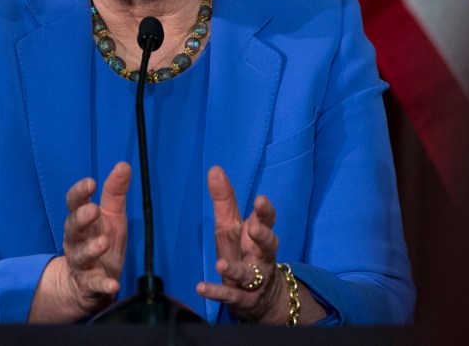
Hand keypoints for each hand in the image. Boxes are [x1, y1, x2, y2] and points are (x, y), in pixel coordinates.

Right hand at [28, 162, 130, 321]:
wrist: (85, 283)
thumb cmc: (100, 240)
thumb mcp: (111, 215)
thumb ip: (115, 192)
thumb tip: (124, 164)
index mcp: (80, 221)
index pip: (73, 203)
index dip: (80, 192)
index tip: (91, 183)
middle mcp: (76, 241)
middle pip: (72, 227)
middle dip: (81, 218)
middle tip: (93, 210)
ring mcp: (81, 263)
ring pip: (81, 255)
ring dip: (92, 248)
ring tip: (104, 241)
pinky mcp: (89, 284)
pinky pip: (94, 285)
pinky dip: (103, 284)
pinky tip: (113, 284)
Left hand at [195, 165, 289, 323]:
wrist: (264, 298)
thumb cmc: (244, 252)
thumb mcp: (233, 226)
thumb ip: (225, 200)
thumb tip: (215, 169)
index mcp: (257, 236)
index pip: (267, 221)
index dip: (265, 211)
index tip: (261, 200)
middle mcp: (261, 257)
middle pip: (268, 245)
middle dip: (263, 236)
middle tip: (254, 227)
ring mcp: (254, 280)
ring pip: (250, 274)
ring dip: (235, 269)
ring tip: (221, 263)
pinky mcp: (242, 299)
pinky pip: (230, 296)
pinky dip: (216, 292)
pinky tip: (200, 287)